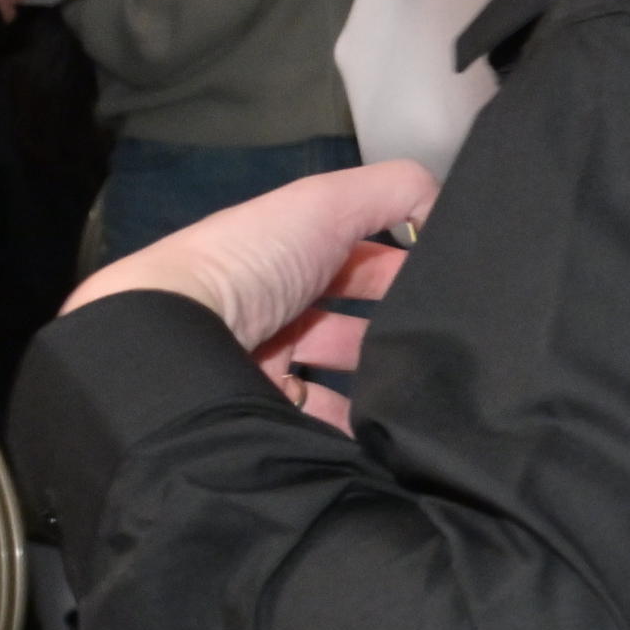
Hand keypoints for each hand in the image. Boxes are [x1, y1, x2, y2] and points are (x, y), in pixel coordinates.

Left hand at [69, 154, 439, 431]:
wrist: (171, 339)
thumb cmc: (252, 262)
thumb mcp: (328, 202)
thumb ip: (399, 192)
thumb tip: (449, 217)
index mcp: (295, 253)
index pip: (368, 261)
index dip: (413, 271)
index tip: (458, 296)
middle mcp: (281, 306)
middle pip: (359, 325)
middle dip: (400, 336)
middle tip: (445, 354)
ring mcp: (270, 364)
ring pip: (344, 380)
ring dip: (380, 388)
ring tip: (422, 401)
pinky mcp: (263, 413)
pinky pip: (319, 425)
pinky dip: (352, 430)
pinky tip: (386, 436)